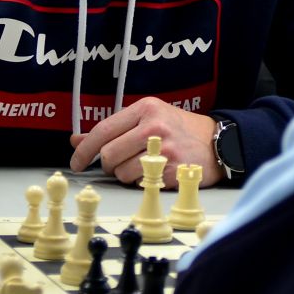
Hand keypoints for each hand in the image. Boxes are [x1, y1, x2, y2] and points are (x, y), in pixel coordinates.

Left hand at [68, 97, 221, 186]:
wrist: (217, 142)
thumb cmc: (178, 129)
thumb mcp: (147, 118)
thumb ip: (113, 129)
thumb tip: (76, 140)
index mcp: (146, 109)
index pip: (103, 131)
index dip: (84, 150)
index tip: (76, 162)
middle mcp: (154, 127)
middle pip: (109, 155)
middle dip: (107, 165)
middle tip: (115, 165)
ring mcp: (165, 150)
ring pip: (123, 173)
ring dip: (125, 175)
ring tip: (140, 167)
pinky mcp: (173, 171)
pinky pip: (141, 184)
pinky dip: (141, 182)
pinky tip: (154, 173)